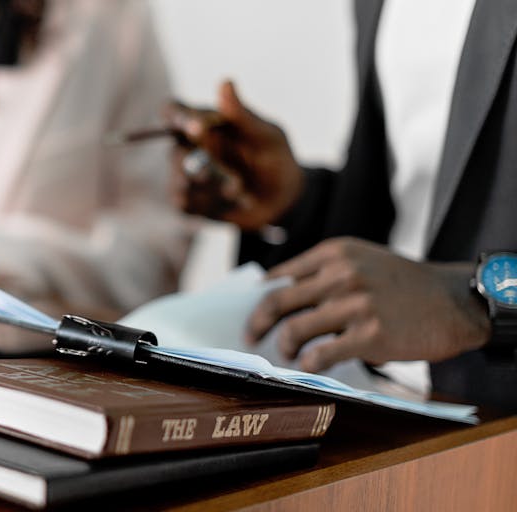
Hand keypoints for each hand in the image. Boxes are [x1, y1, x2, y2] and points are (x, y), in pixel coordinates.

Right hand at [168, 81, 303, 230]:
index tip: (196, 128)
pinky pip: (184, 203)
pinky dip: (209, 204)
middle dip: (204, 167)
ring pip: (180, 181)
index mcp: (204, 122)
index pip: (174, 111)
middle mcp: (189, 146)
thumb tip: (225, 82)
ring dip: (214, 189)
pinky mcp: (188, 201)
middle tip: (234, 179)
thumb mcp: (267, 136)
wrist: (282, 201)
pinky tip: (229, 203)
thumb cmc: (276, 160)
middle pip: (174, 153)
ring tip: (239, 190)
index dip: (176, 116)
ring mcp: (186, 175)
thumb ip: (242, 115)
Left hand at [245, 237, 489, 372]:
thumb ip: (323, 272)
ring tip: (288, 353)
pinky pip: (322, 354)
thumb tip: (275, 294)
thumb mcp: (362, 260)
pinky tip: (311, 366)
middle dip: (257, 323)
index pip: (280, 276)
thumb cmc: (402, 284)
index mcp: (334, 252)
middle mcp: (341, 274)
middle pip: (278, 302)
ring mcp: (355, 304)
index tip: (250, 313)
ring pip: (294, 329)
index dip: (258, 299)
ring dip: (284, 346)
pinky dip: (309, 363)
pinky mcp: (370, 335)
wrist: (453, 301)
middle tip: (251, 336)